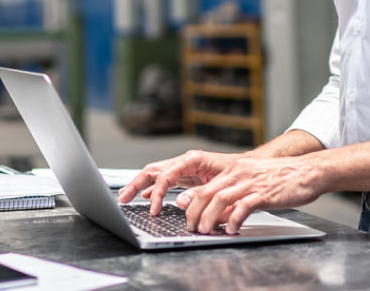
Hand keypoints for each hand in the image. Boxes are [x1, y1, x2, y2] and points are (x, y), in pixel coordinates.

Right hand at [118, 150, 239, 214]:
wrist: (246, 168)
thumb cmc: (236, 172)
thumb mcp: (220, 183)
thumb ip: (199, 192)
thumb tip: (180, 202)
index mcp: (192, 159)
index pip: (166, 175)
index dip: (157, 193)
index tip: (153, 209)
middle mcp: (185, 161)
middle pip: (154, 170)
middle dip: (136, 183)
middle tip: (123, 198)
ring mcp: (183, 167)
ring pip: (155, 174)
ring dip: (139, 185)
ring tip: (125, 197)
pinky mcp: (185, 175)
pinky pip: (163, 180)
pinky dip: (152, 188)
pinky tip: (144, 196)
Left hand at [176, 155, 323, 233]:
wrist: (308, 171)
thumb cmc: (283, 177)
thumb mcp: (254, 181)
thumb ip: (236, 194)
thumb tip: (219, 214)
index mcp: (236, 169)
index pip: (206, 187)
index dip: (193, 204)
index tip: (188, 219)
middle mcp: (241, 172)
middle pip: (208, 193)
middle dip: (195, 213)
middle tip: (193, 228)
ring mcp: (252, 182)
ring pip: (220, 199)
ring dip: (209, 217)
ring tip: (206, 231)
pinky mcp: (265, 192)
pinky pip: (243, 206)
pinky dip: (233, 219)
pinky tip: (232, 229)